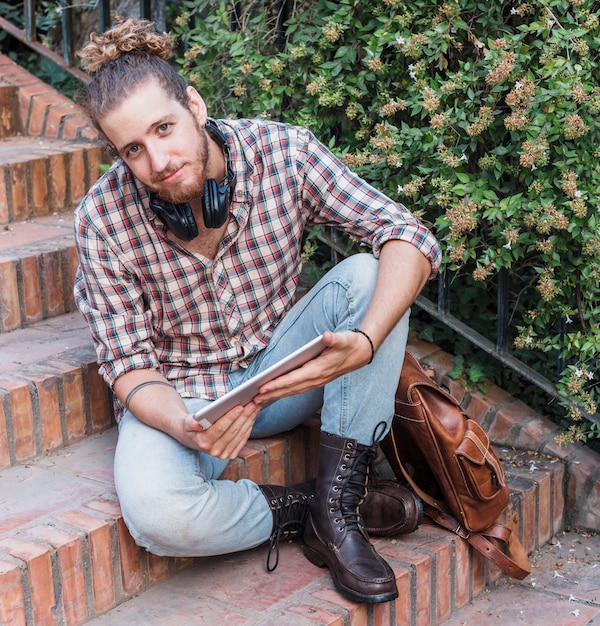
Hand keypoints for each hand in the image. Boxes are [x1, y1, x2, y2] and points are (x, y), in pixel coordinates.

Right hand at [178, 401, 260, 458]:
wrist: (193, 438)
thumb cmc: (191, 425)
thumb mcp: (188, 422)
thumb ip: (191, 422)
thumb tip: (197, 423)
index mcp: (203, 443)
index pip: (220, 428)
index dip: (231, 417)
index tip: (240, 407)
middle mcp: (214, 451)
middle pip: (233, 431)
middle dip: (244, 416)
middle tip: (252, 404)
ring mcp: (224, 454)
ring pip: (240, 435)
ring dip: (249, 420)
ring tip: (255, 407)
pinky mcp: (231, 454)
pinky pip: (243, 439)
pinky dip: (249, 426)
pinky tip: (253, 416)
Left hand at [253, 329, 372, 404]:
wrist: (362, 352)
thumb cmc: (350, 344)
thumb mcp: (344, 338)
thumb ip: (334, 339)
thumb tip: (327, 337)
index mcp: (319, 369)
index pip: (293, 379)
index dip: (277, 384)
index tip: (262, 387)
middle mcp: (316, 379)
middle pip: (290, 389)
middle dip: (271, 394)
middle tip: (253, 399)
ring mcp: (316, 382)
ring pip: (292, 392)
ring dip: (276, 396)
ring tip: (258, 400)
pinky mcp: (316, 381)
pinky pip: (297, 390)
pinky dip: (284, 393)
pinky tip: (273, 394)